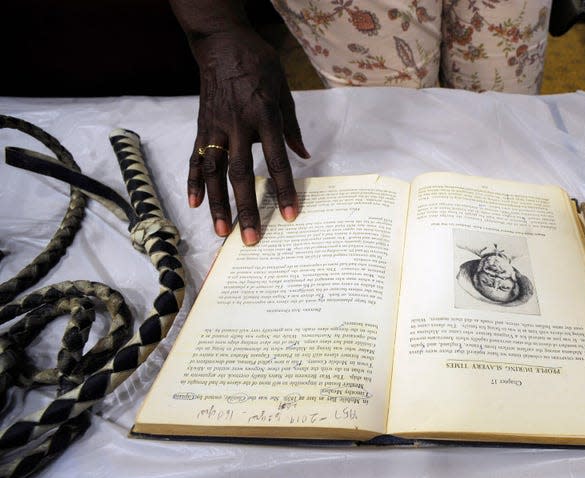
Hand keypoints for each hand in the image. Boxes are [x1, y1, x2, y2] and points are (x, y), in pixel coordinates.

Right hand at [187, 27, 308, 244]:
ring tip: (221, 231)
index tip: (289, 216)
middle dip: (246, 209)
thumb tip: (303, 156)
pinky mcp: (201, 127)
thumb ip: (292, 126)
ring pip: (212, 172)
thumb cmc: (259, 65)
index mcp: (263, 117)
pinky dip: (193, 182)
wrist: (222, 44)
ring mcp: (215, 128)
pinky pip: (195, 158)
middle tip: (250, 238)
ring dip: (217, 204)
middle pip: (240, 174)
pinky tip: (194, 205)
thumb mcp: (284, 91)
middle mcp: (237, 126)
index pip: (276, 161)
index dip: (283, 190)